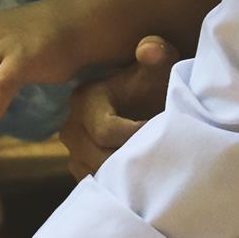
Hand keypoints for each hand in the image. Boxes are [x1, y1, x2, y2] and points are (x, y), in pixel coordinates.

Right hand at [61, 35, 175, 179]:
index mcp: (84, 101)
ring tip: (158, 166)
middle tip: (166, 155)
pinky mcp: (83, 173)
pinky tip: (147, 179)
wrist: (150, 104)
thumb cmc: (156, 84)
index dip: (138, 135)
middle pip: (101, 159)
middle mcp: (71, 129)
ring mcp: (74, 155)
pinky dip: (122, 186)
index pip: (107, 131)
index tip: (166, 132)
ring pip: (100, 177)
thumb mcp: (160, 66)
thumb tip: (150, 49)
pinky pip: (101, 188)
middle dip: (136, 158)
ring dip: (129, 175)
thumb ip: (159, 54)